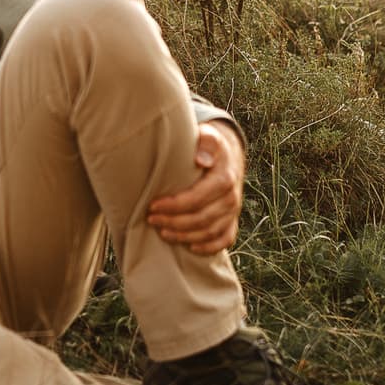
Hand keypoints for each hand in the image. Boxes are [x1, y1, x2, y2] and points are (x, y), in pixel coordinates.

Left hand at [147, 121, 246, 254]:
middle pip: (202, 219)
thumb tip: (201, 159)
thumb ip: (206, 142)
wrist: (228, 155)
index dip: (174, 205)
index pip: (197, 199)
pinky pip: (225, 240)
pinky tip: (190, 247)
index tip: (153, 205)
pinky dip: (208, 247)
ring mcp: (233, 212)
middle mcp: (231, 198)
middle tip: (151, 219)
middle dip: (174, 222)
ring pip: (210, 232)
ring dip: (185, 236)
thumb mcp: (209, 136)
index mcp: (224, 179)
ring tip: (162, 232)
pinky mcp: (232, 221)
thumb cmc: (209, 146)